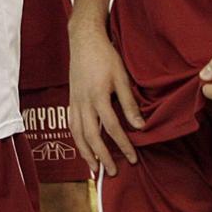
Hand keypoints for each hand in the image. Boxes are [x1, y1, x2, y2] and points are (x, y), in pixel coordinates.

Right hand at [68, 23, 143, 176]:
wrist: (84, 39)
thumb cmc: (105, 56)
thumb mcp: (122, 77)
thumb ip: (129, 103)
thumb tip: (140, 126)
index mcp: (98, 96)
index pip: (112, 127)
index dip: (123, 145)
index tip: (133, 158)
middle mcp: (83, 102)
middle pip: (91, 135)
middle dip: (102, 156)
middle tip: (112, 172)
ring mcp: (74, 101)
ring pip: (77, 133)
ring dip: (85, 153)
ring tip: (94, 168)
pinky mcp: (70, 98)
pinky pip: (71, 124)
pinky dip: (76, 139)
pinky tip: (82, 147)